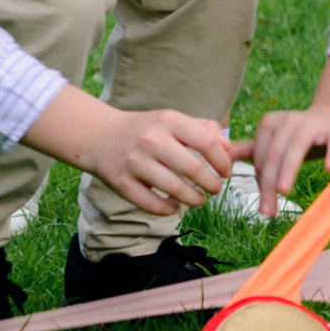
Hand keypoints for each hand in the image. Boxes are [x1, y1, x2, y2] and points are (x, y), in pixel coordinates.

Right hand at [89, 108, 235, 214]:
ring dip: (194, 199)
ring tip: (201, 200)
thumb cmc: (147, 129)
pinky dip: (168, 210)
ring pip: (173, 189)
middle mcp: (151, 140)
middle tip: (216, 189)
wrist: (99, 135)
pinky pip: (150, 204)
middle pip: (193, 168)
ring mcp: (134, 162)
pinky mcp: (120, 182)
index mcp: (169, 121)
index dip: (223, 161)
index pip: (206, 143)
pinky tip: (176, 207)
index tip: (227, 172)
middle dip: (211, 184)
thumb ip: (204, 129)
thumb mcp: (174, 120)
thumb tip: (230, 148)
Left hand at [232, 104, 329, 216]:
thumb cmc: (302, 138)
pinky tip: (329, 170)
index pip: (261, 156)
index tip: (265, 204)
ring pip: (297, 147)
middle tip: (268, 210)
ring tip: (283, 191)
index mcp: (270, 123)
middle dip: (269, 183)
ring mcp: (314, 124)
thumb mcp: (275, 143)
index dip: (260, 181)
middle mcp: (290, 120)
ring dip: (288, 169)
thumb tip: (220, 160)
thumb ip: (249, 151)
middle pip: (275, 154)